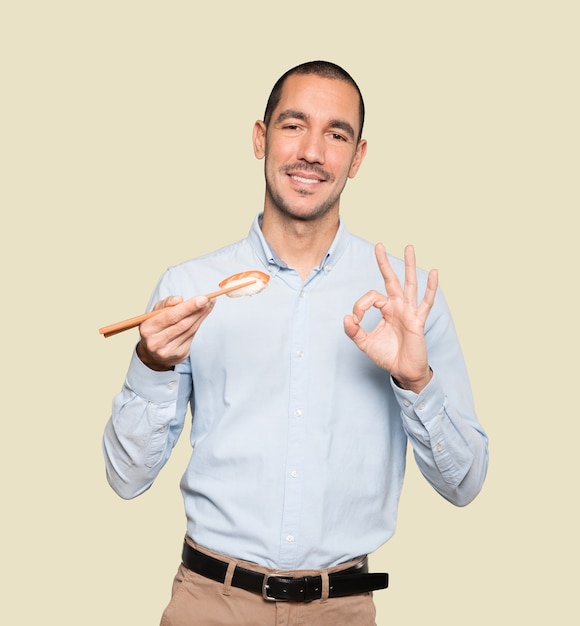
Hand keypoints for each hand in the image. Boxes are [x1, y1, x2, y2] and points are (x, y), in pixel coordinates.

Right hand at [136, 295, 214, 370]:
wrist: (153, 352)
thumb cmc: (155, 326)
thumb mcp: (155, 312)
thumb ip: (166, 303)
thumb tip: (179, 299)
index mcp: (148, 328)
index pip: (171, 316)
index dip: (188, 307)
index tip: (203, 298)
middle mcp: (156, 342)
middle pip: (183, 324)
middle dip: (197, 311)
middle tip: (209, 299)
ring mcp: (168, 351)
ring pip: (189, 330)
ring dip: (201, 316)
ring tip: (209, 304)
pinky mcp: (179, 355)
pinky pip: (192, 337)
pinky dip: (198, 324)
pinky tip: (202, 316)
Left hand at [343, 243, 437, 392]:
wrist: (403, 371)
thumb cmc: (388, 355)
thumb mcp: (365, 343)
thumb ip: (354, 331)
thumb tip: (347, 317)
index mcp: (386, 309)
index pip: (371, 297)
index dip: (360, 305)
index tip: (356, 320)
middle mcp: (398, 306)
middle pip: (391, 280)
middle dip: (384, 263)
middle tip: (378, 245)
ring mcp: (409, 311)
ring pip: (409, 284)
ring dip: (409, 265)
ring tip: (408, 248)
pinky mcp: (418, 320)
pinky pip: (426, 302)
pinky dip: (431, 287)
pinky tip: (434, 273)